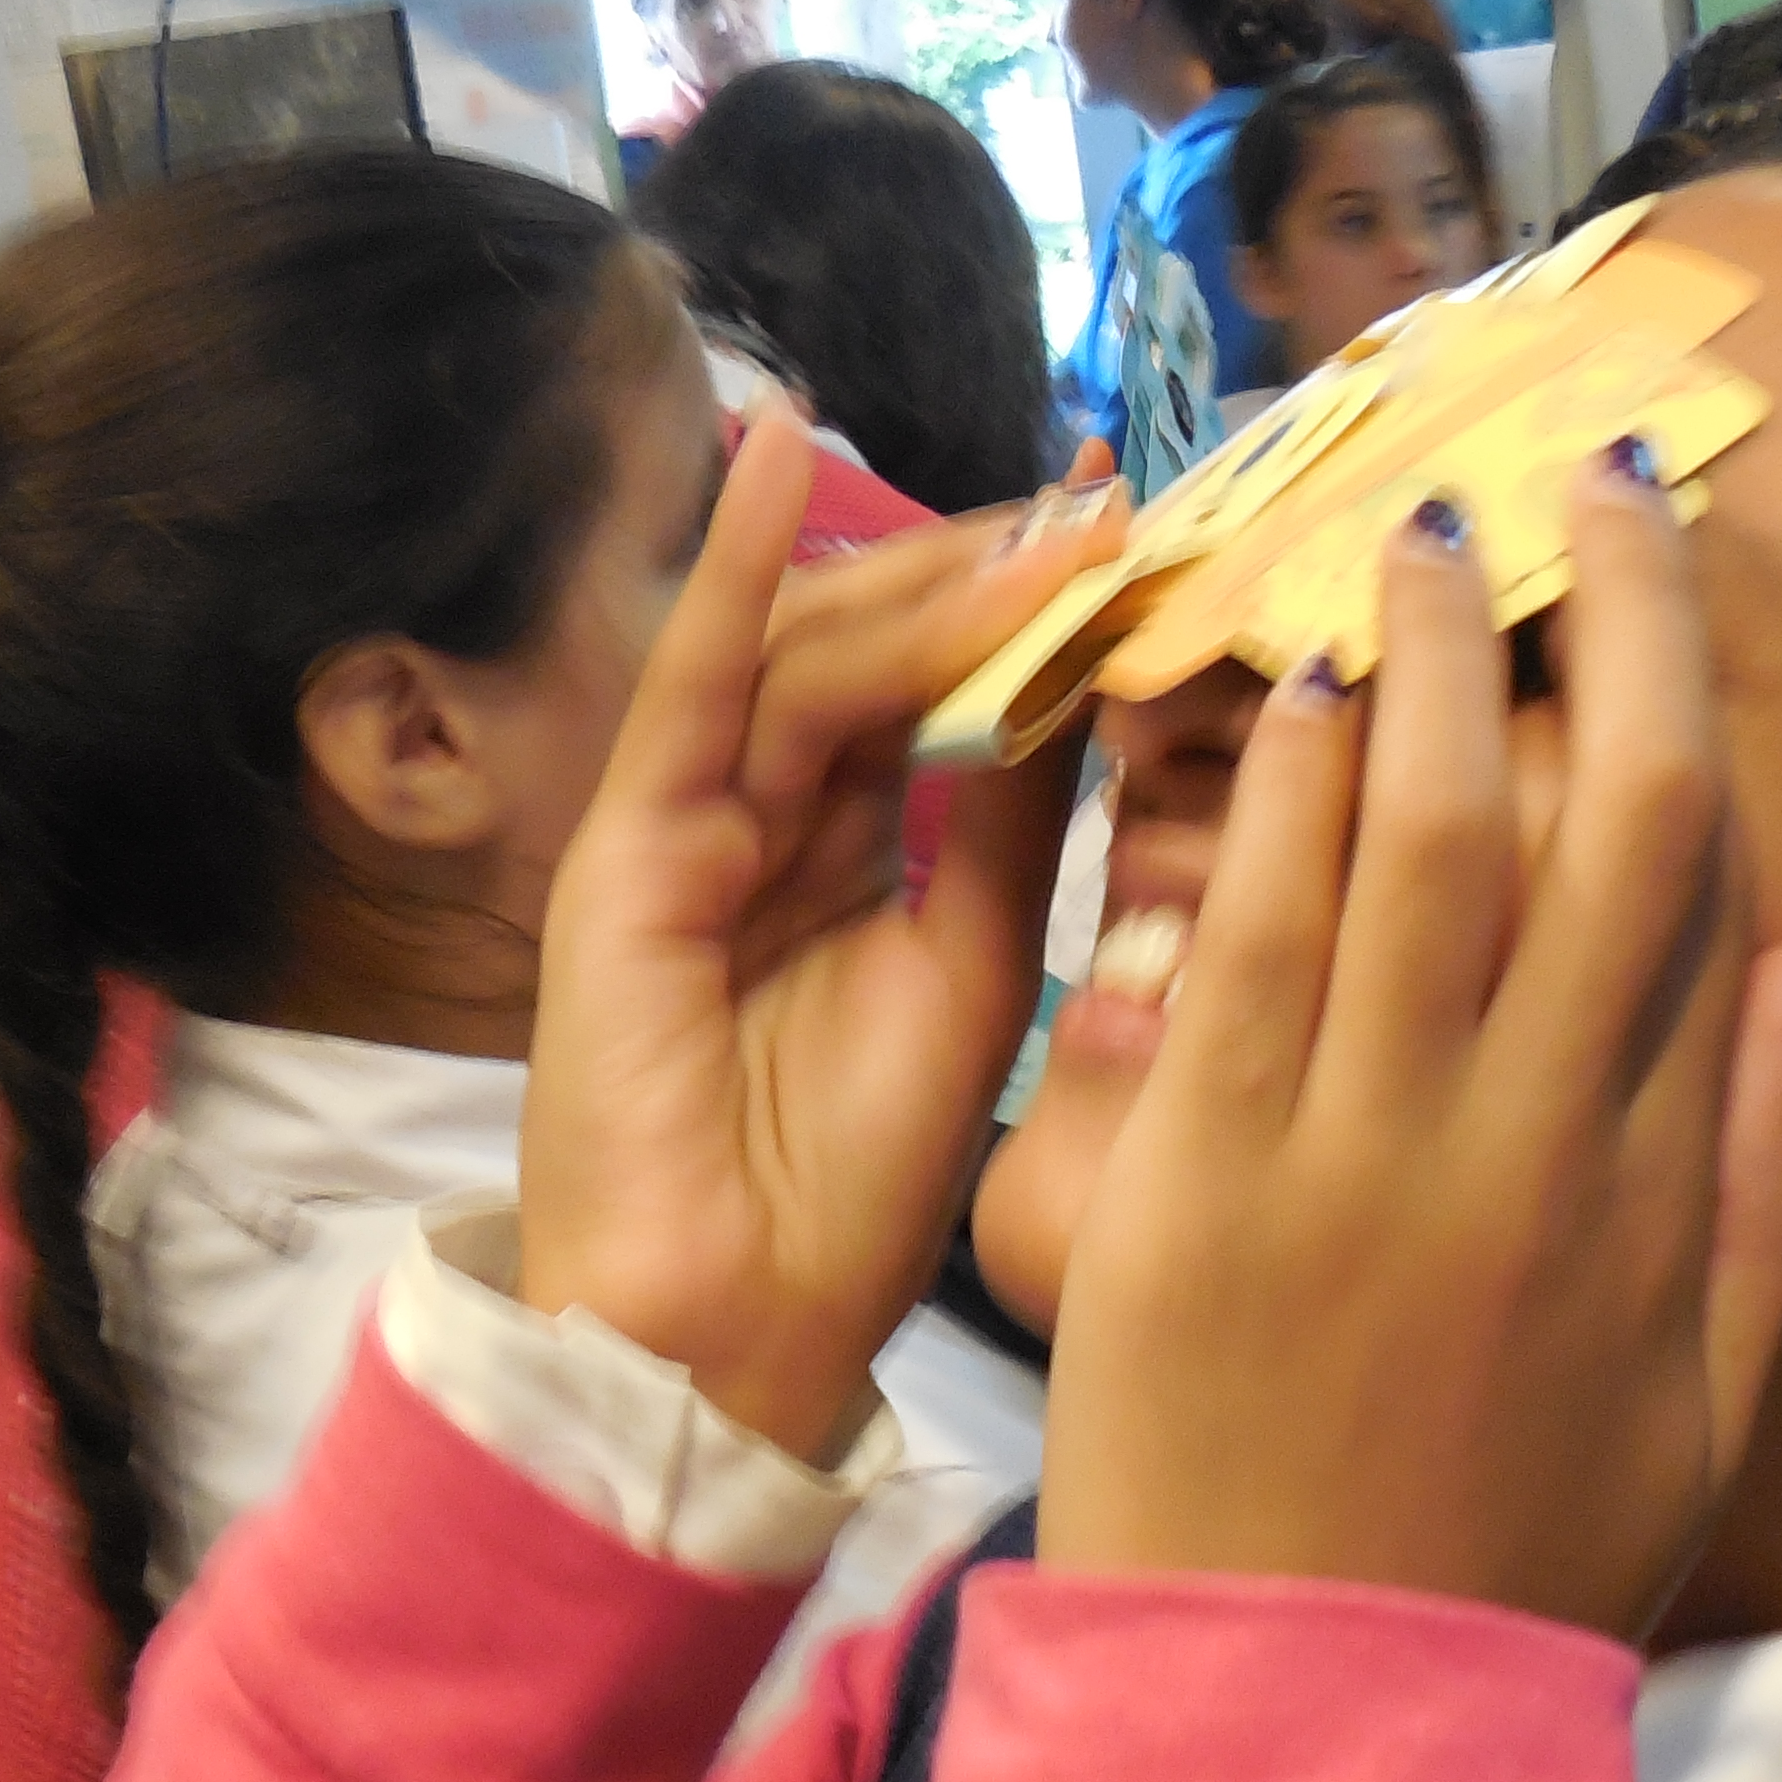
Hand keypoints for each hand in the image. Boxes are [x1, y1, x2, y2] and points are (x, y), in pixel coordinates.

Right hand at [518, 423, 1116, 1459]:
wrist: (726, 1334)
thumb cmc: (847, 1193)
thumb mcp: (977, 977)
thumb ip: (1007, 831)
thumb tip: (1084, 688)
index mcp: (847, 862)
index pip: (941, 696)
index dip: (1039, 616)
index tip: (1153, 543)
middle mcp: (765, 825)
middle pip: (886, 654)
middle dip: (1000, 575)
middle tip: (1118, 506)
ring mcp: (686, 825)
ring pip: (817, 652)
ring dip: (931, 574)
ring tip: (1050, 516)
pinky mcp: (628, 846)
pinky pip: (692, 677)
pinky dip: (735, 562)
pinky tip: (778, 447)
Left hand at [1039, 462, 1781, 1638]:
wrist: (1310, 1724)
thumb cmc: (1515, 1562)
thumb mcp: (1711, 1401)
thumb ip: (1776, 1182)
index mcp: (1664, 1193)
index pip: (1703, 895)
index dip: (1687, 709)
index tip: (1659, 581)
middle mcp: (1538, 1148)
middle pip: (1595, 820)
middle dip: (1588, 624)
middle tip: (1549, 479)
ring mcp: (1370, 1157)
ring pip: (1423, 845)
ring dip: (1422, 663)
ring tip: (1401, 537)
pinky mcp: (1206, 1183)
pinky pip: (1256, 942)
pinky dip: (1285, 804)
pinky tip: (1290, 695)